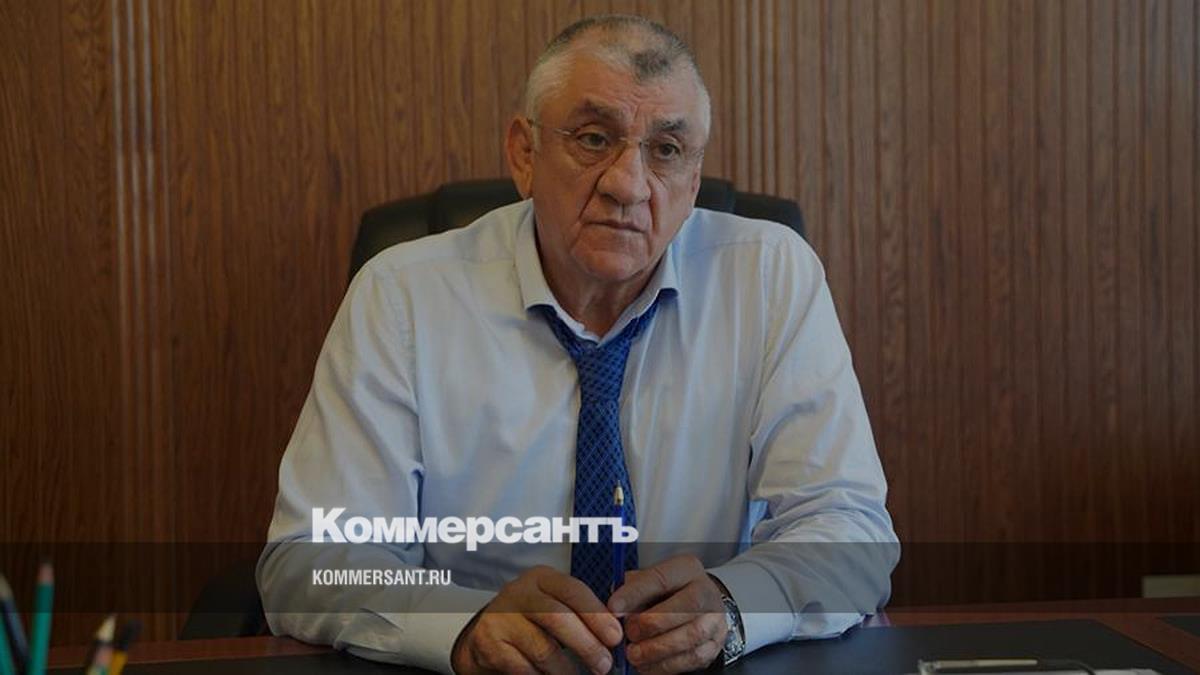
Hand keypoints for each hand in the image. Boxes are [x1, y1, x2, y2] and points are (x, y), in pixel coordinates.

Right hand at [451, 565, 622, 674]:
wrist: (488, 635)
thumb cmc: (533, 620)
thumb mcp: (555, 604)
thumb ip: (582, 612)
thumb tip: (617, 632)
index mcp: (542, 578)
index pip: (573, 591)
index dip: (597, 615)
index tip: (615, 637)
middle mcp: (519, 592)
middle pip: (558, 618)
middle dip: (587, 644)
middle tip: (604, 664)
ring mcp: (501, 618)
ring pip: (542, 648)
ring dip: (566, 669)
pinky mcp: (489, 644)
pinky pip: (524, 668)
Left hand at [607, 555, 727, 673]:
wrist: (699, 608)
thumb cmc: (667, 594)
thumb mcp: (650, 582)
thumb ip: (632, 590)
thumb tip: (611, 606)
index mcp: (686, 569)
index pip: (660, 578)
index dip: (635, 594)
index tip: (613, 607)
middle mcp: (705, 591)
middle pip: (685, 607)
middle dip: (652, 624)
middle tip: (629, 635)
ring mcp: (714, 619)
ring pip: (691, 636)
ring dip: (657, 649)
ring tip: (634, 655)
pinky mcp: (715, 644)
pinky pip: (692, 658)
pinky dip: (666, 665)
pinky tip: (648, 666)